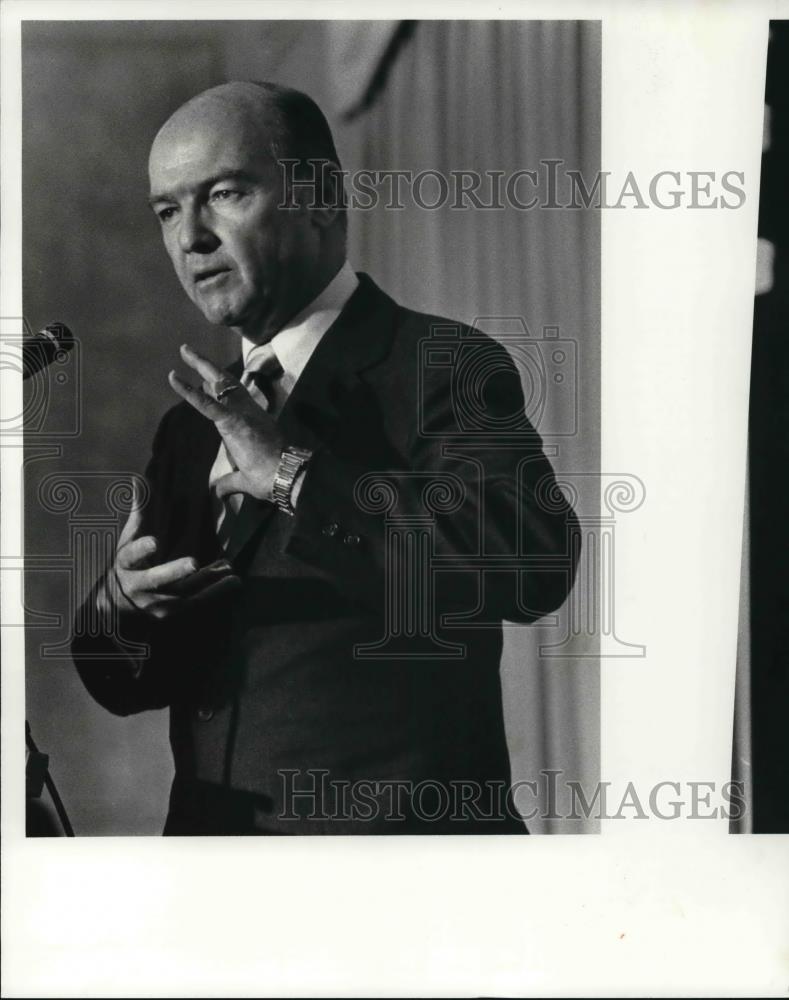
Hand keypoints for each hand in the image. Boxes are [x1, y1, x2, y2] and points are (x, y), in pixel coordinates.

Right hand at [100, 480, 239, 622]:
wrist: (119, 602)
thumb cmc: (129, 562)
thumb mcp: (128, 538)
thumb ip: (138, 512)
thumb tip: (138, 480)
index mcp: (124, 565)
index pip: (130, 557)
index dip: (141, 551)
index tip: (154, 542)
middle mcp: (138, 586)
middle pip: (156, 580)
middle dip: (174, 572)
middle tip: (193, 562)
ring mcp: (155, 602)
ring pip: (181, 593)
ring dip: (205, 580)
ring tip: (227, 567)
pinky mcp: (172, 613)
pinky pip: (196, 603)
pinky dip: (216, 592)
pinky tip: (234, 581)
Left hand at [168, 343, 284, 502]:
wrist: (285, 477)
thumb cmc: (271, 479)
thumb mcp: (245, 481)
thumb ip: (229, 483)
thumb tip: (217, 492)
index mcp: (253, 422)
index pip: (234, 399)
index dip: (218, 388)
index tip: (205, 379)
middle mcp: (248, 412)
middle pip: (226, 383)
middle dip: (207, 367)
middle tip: (189, 352)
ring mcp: (241, 414)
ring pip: (218, 384)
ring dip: (200, 365)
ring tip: (184, 349)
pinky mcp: (231, 421)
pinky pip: (206, 403)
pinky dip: (188, 391)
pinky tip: (174, 378)